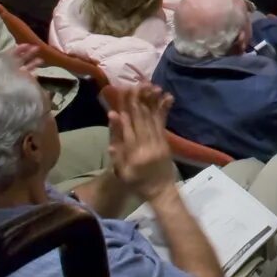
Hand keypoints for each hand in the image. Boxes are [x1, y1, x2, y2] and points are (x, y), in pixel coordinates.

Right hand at [106, 83, 180, 201]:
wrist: (161, 192)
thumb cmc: (137, 184)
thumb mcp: (122, 172)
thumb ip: (117, 152)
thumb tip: (111, 135)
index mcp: (133, 152)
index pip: (127, 126)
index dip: (124, 108)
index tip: (121, 94)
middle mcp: (146, 144)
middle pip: (140, 118)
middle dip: (136, 100)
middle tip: (133, 84)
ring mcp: (158, 142)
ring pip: (152, 117)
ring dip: (150, 100)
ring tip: (147, 84)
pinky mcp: (165, 141)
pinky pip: (163, 122)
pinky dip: (164, 109)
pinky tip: (165, 96)